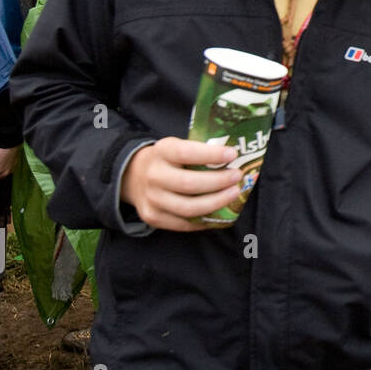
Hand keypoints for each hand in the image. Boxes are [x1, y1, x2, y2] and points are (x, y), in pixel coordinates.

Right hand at [120, 137, 243, 231]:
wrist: (133, 176)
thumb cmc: (167, 160)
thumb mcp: (176, 146)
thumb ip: (199, 151)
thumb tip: (234, 158)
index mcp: (161, 152)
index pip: (186, 152)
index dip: (211, 155)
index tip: (233, 154)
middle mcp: (153, 175)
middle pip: (189, 184)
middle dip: (218, 182)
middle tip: (237, 177)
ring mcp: (152, 199)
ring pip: (188, 208)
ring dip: (216, 203)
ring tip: (233, 194)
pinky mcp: (153, 217)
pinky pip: (184, 223)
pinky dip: (205, 219)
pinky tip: (220, 211)